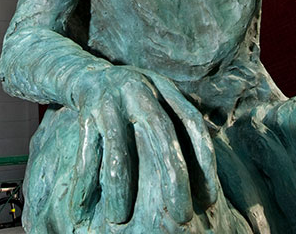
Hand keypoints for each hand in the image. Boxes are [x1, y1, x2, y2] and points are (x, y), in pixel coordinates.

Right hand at [69, 66, 217, 225]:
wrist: (86, 75)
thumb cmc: (132, 98)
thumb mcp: (160, 97)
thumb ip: (182, 116)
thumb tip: (214, 141)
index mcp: (163, 87)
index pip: (192, 122)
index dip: (204, 160)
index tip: (210, 198)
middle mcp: (139, 90)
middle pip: (162, 133)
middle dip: (174, 178)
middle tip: (182, 216)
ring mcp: (110, 101)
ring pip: (118, 150)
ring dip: (119, 188)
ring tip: (119, 220)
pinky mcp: (85, 113)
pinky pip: (85, 152)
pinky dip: (83, 181)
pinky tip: (81, 207)